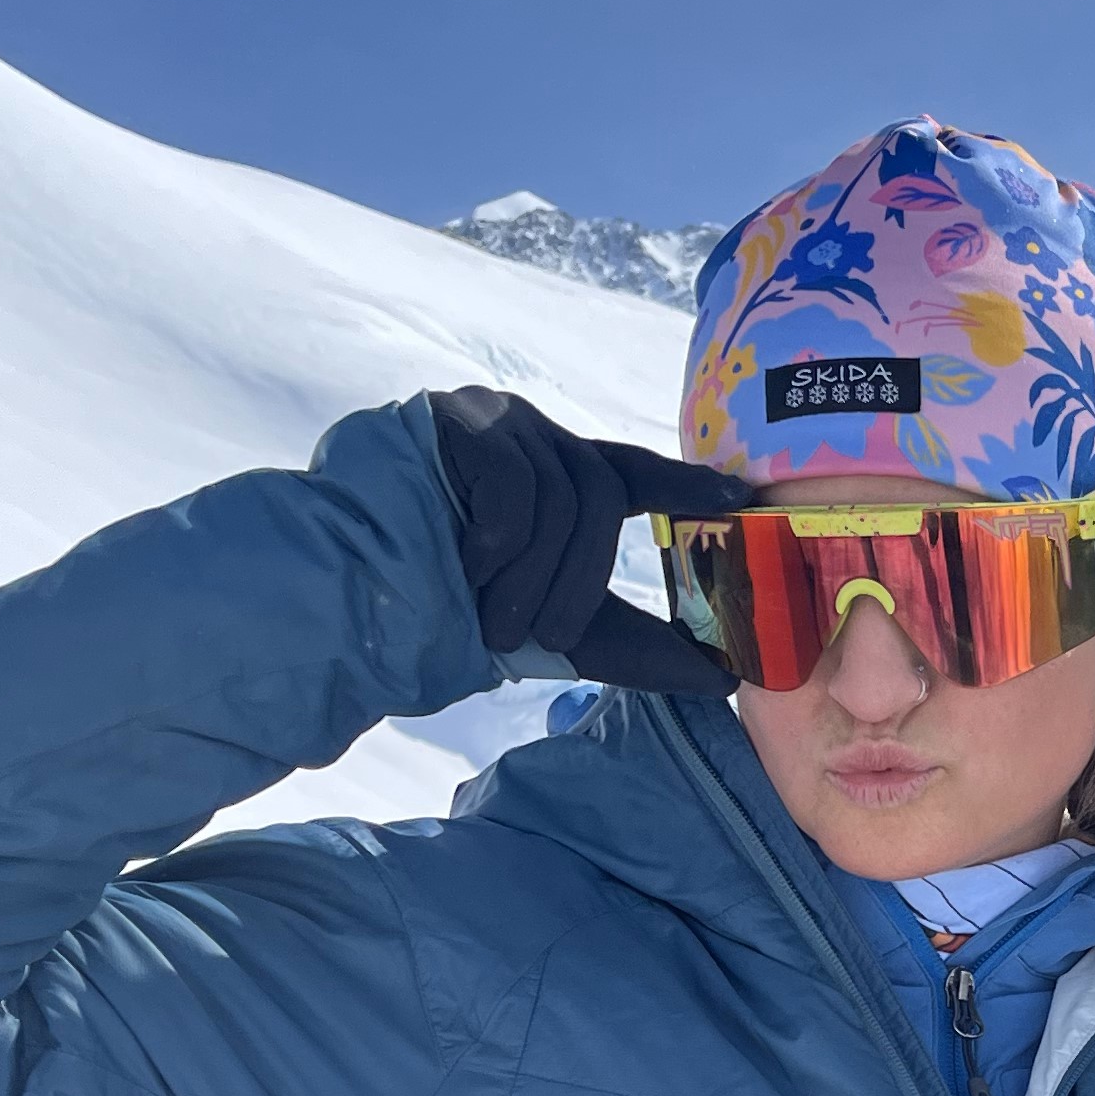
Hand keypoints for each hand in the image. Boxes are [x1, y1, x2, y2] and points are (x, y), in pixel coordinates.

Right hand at [426, 388, 751, 694]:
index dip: (686, 484)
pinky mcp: (453, 417)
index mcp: (561, 476)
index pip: (635, 471)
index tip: (739, 496)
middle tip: (547, 637)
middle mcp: (534, 437)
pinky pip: (513, 484)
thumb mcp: (565, 633)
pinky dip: (498, 543)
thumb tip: (728, 678)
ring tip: (490, 616)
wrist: (355, 603)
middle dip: (581, 579)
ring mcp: (492, 418)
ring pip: (558, 495)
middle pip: (600, 494)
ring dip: (530, 577)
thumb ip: (642, 648)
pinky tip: (464, 564)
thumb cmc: (457, 613)